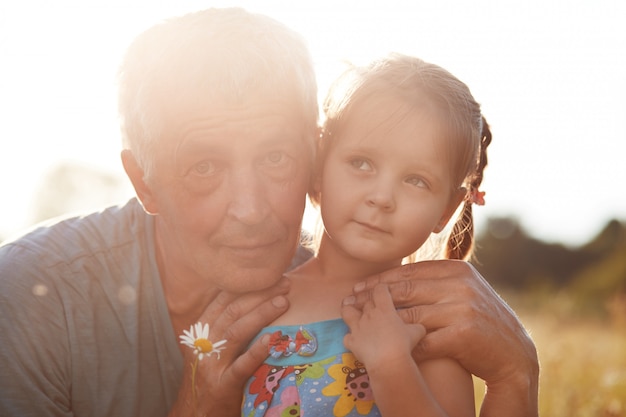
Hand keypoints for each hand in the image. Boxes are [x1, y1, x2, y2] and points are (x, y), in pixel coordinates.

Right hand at [169, 279, 289, 416]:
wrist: (191, 414)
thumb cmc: (208, 377)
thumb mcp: (209, 346)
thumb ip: (224, 325)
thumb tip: (251, 299)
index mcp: (199, 330)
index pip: (224, 300)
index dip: (248, 286)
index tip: (271, 275)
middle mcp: (203, 343)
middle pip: (232, 311)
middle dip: (260, 294)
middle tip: (285, 284)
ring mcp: (211, 365)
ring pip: (236, 332)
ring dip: (262, 314)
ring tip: (284, 302)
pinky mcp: (223, 386)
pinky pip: (241, 366)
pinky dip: (257, 351)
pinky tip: (273, 339)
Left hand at [342, 284, 424, 367]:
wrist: (388, 361)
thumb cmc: (403, 344)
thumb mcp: (416, 332)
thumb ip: (415, 326)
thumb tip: (418, 327)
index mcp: (384, 308)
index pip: (380, 289)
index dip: (381, 288)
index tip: (384, 291)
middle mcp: (368, 314)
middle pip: (365, 302)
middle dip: (369, 304)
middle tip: (374, 309)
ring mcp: (358, 327)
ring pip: (347, 312)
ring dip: (349, 311)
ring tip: (353, 314)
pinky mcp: (351, 341)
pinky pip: (347, 337)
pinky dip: (350, 338)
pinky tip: (355, 341)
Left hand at [343, 260, 538, 416]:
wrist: (514, 353)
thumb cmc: (481, 321)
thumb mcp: (463, 291)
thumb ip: (435, 282)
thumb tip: (395, 277)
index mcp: (457, 270)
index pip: (409, 272)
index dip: (380, 280)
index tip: (359, 288)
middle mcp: (460, 285)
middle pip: (405, 290)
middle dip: (373, 297)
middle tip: (350, 303)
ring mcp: (462, 308)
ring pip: (410, 315)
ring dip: (382, 323)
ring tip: (361, 326)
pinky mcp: (462, 334)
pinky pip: (422, 340)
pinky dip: (404, 345)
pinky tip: (387, 348)